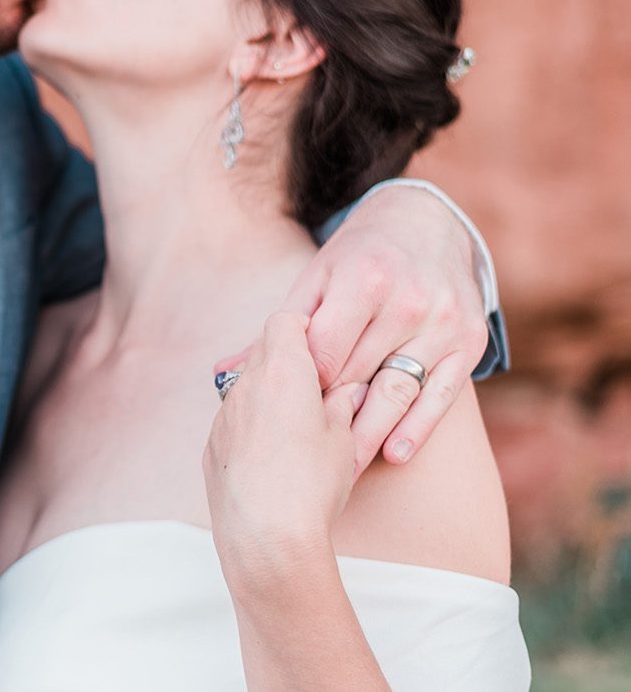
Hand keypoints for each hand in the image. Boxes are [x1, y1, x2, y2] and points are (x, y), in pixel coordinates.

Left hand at [204, 313, 362, 579]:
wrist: (266, 536)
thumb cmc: (311, 484)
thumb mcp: (344, 438)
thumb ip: (343, 403)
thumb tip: (345, 390)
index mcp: (281, 371)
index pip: (287, 321)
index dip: (308, 329)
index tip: (327, 348)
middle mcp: (246, 385)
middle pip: (264, 351)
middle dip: (290, 361)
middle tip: (320, 386)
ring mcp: (224, 415)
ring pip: (247, 386)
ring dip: (270, 394)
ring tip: (299, 425)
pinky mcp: (213, 445)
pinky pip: (235, 420)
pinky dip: (254, 425)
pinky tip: (275, 455)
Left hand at [215, 185, 489, 477]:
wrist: (428, 226)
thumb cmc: (359, 258)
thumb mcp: (317, 280)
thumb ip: (279, 330)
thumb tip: (223, 372)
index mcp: (363, 279)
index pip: (325, 349)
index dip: (303, 383)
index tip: (285, 411)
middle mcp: (407, 300)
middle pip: (359, 373)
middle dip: (329, 413)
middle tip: (302, 451)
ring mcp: (441, 323)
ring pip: (398, 389)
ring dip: (369, 431)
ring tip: (342, 466)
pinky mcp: (469, 342)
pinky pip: (442, 394)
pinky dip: (417, 427)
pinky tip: (392, 453)